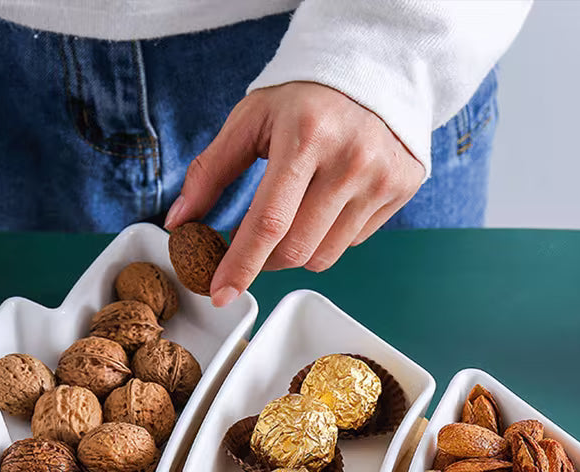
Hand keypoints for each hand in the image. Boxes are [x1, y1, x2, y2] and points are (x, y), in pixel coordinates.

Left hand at [165, 81, 425, 305]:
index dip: (241, 265)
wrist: (373, 71)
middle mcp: (350, 160)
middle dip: (263, 260)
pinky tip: (326, 203)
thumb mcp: (250, 120)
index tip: (221, 293)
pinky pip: (352, 242)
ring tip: (290, 217)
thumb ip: (210, 171)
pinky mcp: (401, 190)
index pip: (269, 222)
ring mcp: (381, 178)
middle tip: (251, 242)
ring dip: (295, 252)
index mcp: (306, 136)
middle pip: (296, 249)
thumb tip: (179, 222)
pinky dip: (328, 236)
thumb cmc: (303, 99)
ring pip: (323, 256)